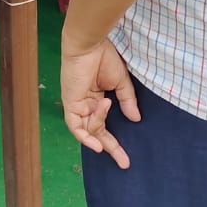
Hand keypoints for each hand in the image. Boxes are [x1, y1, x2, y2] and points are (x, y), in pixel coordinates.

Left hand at [59, 37, 138, 168]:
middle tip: (125, 162)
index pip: (105, 125)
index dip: (115, 142)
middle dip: (110, 148)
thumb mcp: (121, 81)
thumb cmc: (104, 56)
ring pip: (89, 128)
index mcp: (96, 99)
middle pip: (97, 132)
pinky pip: (76, 126)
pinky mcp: (70, 102)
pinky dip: (85, 136)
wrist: (89, 44)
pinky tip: (96, 143)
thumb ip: (126, 100)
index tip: (127, 157)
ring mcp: (77, 104)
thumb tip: (136, 119)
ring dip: (99, 125)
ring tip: (106, 104)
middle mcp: (86, 104)